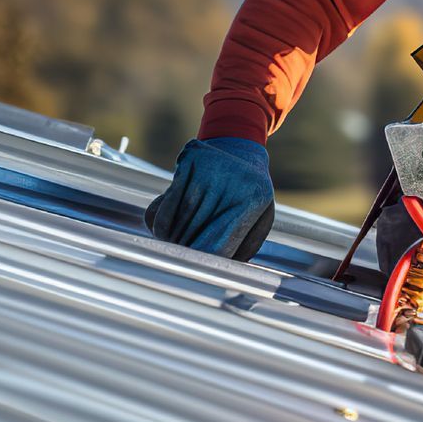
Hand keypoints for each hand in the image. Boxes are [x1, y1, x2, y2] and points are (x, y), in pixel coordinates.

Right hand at [145, 136, 275, 260]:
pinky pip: (165, 203)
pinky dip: (161, 223)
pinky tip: (163, 232)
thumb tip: (223, 273)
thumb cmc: (251, 193)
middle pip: (194, 234)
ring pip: (178, 220)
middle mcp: (230, 183)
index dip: (204, 262)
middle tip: (181, 263)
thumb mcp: (262, 219)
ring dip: (172, 241)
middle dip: (186, 252)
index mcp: (253, 199)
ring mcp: (207, 171)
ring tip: (174, 249)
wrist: (241, 148)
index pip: (219, 244)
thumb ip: (245, 247)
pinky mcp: (188, 162)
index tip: (196, 273)